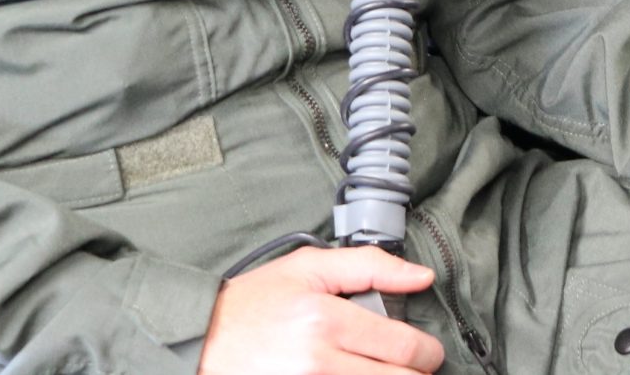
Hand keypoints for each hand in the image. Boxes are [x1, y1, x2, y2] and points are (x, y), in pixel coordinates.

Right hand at [199, 246, 442, 374]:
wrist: (202, 339)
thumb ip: (370, 266)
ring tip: (386, 373)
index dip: (427, 353)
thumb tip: (422, 276)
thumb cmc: (255, 301)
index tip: (428, 353)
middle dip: (415, 374)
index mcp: (326, 318)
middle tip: (414, 368)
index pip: (403, 346)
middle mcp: (319, 360)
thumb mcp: (308, 267)